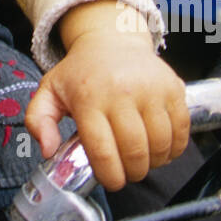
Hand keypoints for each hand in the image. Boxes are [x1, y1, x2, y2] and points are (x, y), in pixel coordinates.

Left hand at [25, 2, 189, 190]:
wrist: (113, 40)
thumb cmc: (81, 72)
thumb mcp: (50, 91)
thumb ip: (39, 121)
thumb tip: (48, 149)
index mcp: (89, 97)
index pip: (103, 152)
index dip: (109, 176)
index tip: (111, 181)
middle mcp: (122, 92)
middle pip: (135, 153)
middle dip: (132, 173)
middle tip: (127, 172)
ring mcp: (151, 89)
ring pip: (160, 145)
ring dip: (154, 163)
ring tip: (143, 160)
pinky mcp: (173, 88)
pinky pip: (182, 131)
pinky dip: (174, 148)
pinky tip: (160, 147)